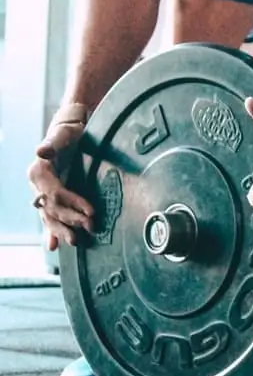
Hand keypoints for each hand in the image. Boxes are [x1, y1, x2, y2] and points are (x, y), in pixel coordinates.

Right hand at [27, 112, 94, 250]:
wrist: (69, 129)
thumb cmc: (69, 130)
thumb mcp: (64, 133)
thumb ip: (54, 142)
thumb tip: (41, 151)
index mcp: (38, 172)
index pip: (56, 193)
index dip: (73, 203)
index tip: (91, 212)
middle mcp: (38, 184)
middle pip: (52, 208)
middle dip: (70, 220)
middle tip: (88, 228)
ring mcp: (43, 192)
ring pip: (50, 216)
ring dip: (61, 230)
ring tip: (74, 242)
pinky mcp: (52, 196)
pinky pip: (50, 216)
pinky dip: (51, 231)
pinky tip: (54, 245)